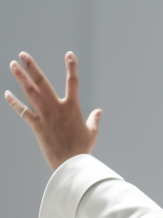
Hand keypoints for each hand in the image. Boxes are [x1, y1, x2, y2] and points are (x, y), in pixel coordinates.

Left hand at [5, 52, 100, 170]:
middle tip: (23, 55)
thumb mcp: (92, 133)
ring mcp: (46, 115)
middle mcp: (57, 107)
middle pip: (42, 82)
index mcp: (73, 107)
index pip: (73, 82)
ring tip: (13, 64)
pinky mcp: (37, 126)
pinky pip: (23, 112)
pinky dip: (14, 103)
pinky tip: (7, 94)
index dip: (72, 67)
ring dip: (21, 77)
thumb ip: (94, 120)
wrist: (72, 164)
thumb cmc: (83, 150)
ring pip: (30, 92)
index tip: (69, 54)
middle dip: (32, 67)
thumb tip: (99, 112)